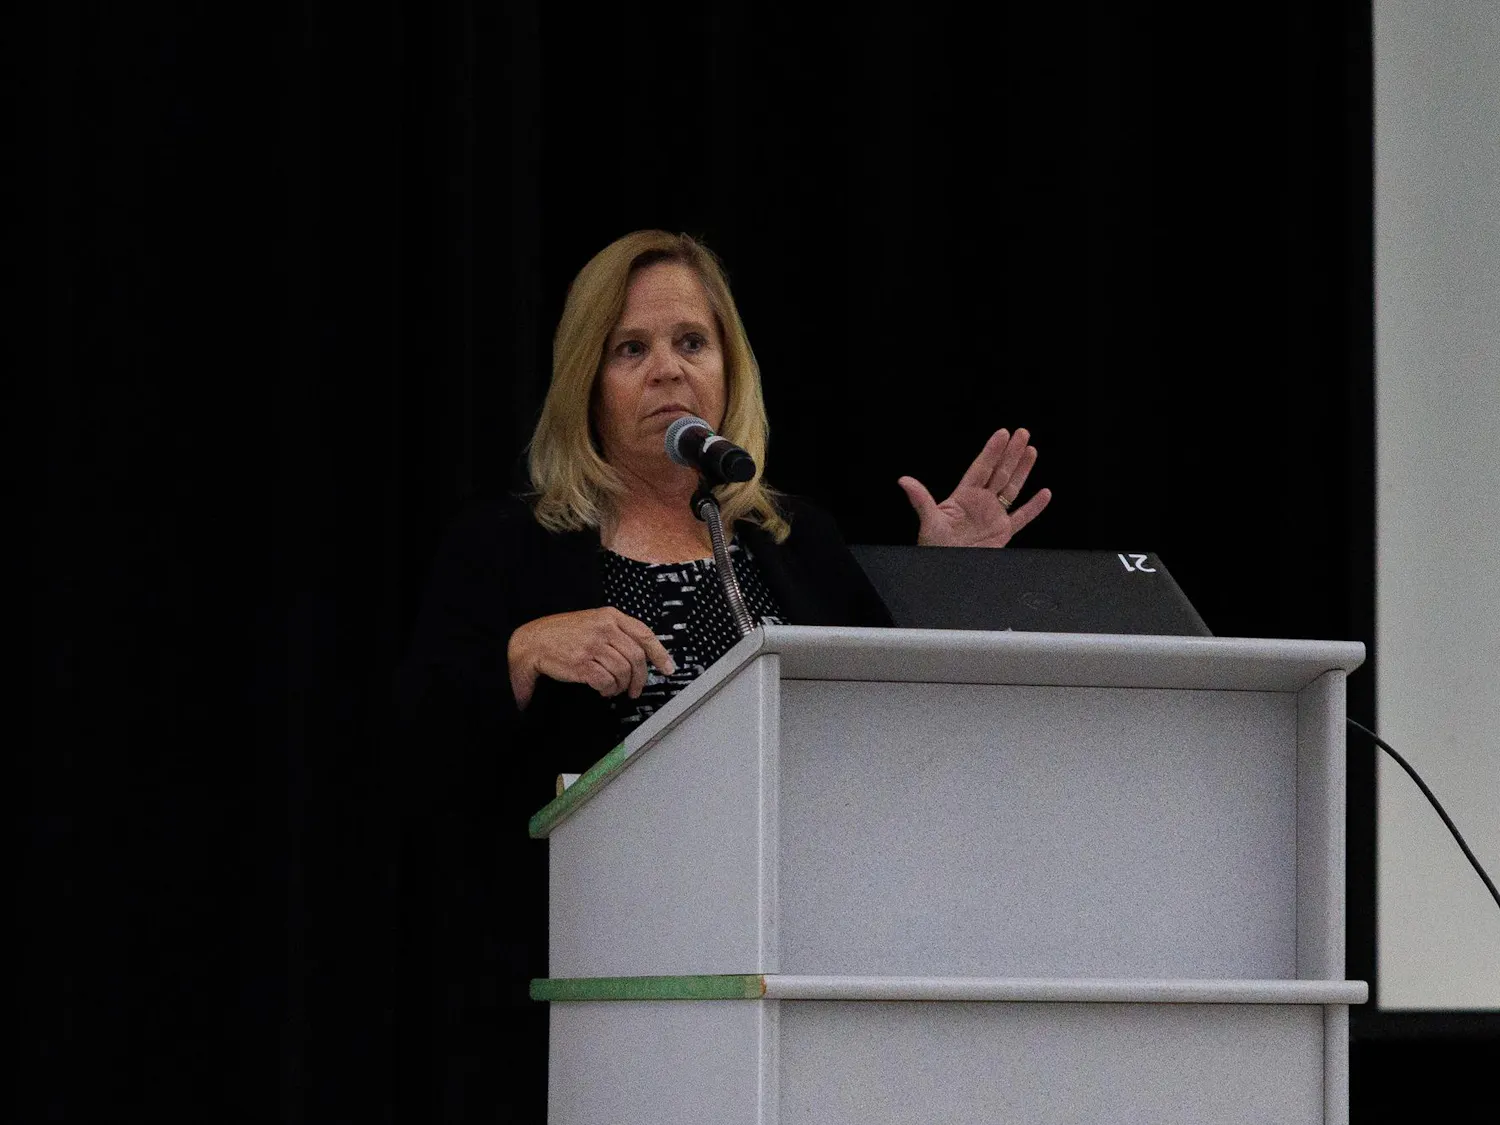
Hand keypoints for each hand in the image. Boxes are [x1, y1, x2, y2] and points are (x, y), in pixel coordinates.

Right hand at [507, 608, 675, 709]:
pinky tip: (603, 690)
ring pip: (622, 671)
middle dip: (640, 678)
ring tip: (614, 689)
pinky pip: (606, 682)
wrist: (534, 642)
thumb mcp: (594, 622)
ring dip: (621, 686)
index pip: (644, 634)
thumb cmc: (564, 634)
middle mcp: (604, 628)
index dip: (660, 654)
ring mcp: (592, 645)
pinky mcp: (582, 662)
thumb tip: (642, 655)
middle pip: (636, 657)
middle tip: (635, 690)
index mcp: (610, 616)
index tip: (668, 668)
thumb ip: (617, 633)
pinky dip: (608, 690)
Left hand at [897, 427, 1051, 547]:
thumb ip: (920, 499)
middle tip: (1022, 433)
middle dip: (1011, 453)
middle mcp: (981, 502)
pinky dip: (1034, 507)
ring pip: (1012, 488)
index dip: (992, 451)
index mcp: (963, 496)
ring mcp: (993, 515)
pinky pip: (1022, 517)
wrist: (946, 569)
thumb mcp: (928, 520)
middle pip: (999, 472)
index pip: (981, 468)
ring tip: (1032, 450)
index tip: (1002, 434)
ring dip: (1023, 470)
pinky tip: (1044, 494)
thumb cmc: (934, 545)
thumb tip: (904, 481)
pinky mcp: (1003, 532)